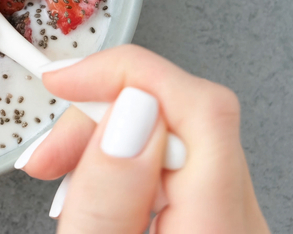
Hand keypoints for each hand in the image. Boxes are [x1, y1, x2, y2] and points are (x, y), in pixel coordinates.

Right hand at [15, 44, 268, 232]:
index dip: (126, 73)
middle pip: (186, 115)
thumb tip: (129, 107)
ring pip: (178, 138)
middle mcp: (240, 225)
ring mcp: (233, 223)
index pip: (200, 106)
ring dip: (109, 141)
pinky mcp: (216, 223)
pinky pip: (175, 166)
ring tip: (63, 174)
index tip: (67, 81)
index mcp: (216, 232)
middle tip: (53, 151)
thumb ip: (108, 193)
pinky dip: (124, 165)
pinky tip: (93, 188)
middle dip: (105, 114)